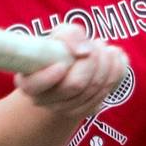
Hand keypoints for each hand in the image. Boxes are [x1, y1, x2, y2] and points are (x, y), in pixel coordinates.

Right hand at [13, 23, 127, 119]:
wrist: (70, 66)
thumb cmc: (60, 48)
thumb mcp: (60, 34)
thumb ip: (69, 35)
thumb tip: (84, 52)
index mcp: (30, 83)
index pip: (35, 86)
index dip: (50, 76)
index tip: (62, 63)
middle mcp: (45, 101)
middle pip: (75, 85)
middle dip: (93, 60)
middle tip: (99, 42)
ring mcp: (66, 110)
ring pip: (94, 90)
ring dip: (108, 64)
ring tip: (107, 48)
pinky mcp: (86, 111)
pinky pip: (106, 94)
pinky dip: (116, 74)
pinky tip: (116, 60)